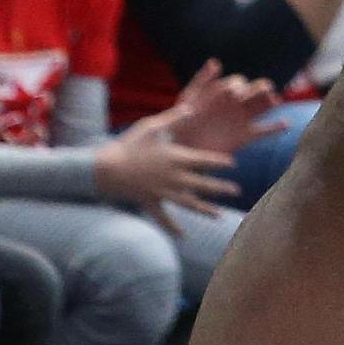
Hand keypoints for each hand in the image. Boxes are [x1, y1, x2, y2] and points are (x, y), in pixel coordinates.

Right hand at [92, 115, 239, 231]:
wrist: (107, 168)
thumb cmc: (129, 144)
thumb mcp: (151, 126)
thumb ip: (173, 118)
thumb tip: (191, 108)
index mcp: (177, 159)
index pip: (205, 161)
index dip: (220, 162)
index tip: (232, 164)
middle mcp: (174, 178)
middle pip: (203, 184)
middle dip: (220, 188)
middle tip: (236, 191)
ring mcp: (163, 192)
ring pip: (189, 204)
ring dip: (205, 210)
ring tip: (219, 216)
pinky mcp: (151, 202)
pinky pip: (164, 218)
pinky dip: (173, 228)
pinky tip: (183, 237)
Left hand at [167, 59, 279, 156]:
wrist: (181, 146)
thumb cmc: (181, 120)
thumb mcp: (189, 97)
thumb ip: (202, 80)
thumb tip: (216, 62)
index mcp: (223, 91)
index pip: (238, 82)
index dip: (239, 86)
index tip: (234, 95)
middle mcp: (235, 103)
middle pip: (257, 90)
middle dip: (261, 89)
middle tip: (262, 93)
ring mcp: (242, 119)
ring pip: (264, 106)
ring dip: (271, 101)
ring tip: (273, 101)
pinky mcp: (245, 137)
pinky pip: (265, 131)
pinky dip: (277, 127)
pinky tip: (286, 124)